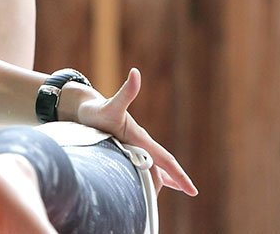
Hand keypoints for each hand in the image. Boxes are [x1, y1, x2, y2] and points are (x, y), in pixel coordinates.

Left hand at [72, 68, 197, 196]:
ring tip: (159, 201)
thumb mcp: (110, 105)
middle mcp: (142, 144)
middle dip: (168, 185)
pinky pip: (146, 167)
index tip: (192, 191)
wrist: (87, 109)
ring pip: (153, 170)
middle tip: (165, 206)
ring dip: (160, 184)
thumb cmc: (97, 110)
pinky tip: (160, 186)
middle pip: (159, 169)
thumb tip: (135, 73)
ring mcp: (136, 147)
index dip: (179, 175)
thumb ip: (126, 92)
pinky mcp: (128, 149)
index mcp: (141, 138)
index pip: (165, 159)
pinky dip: (155, 177)